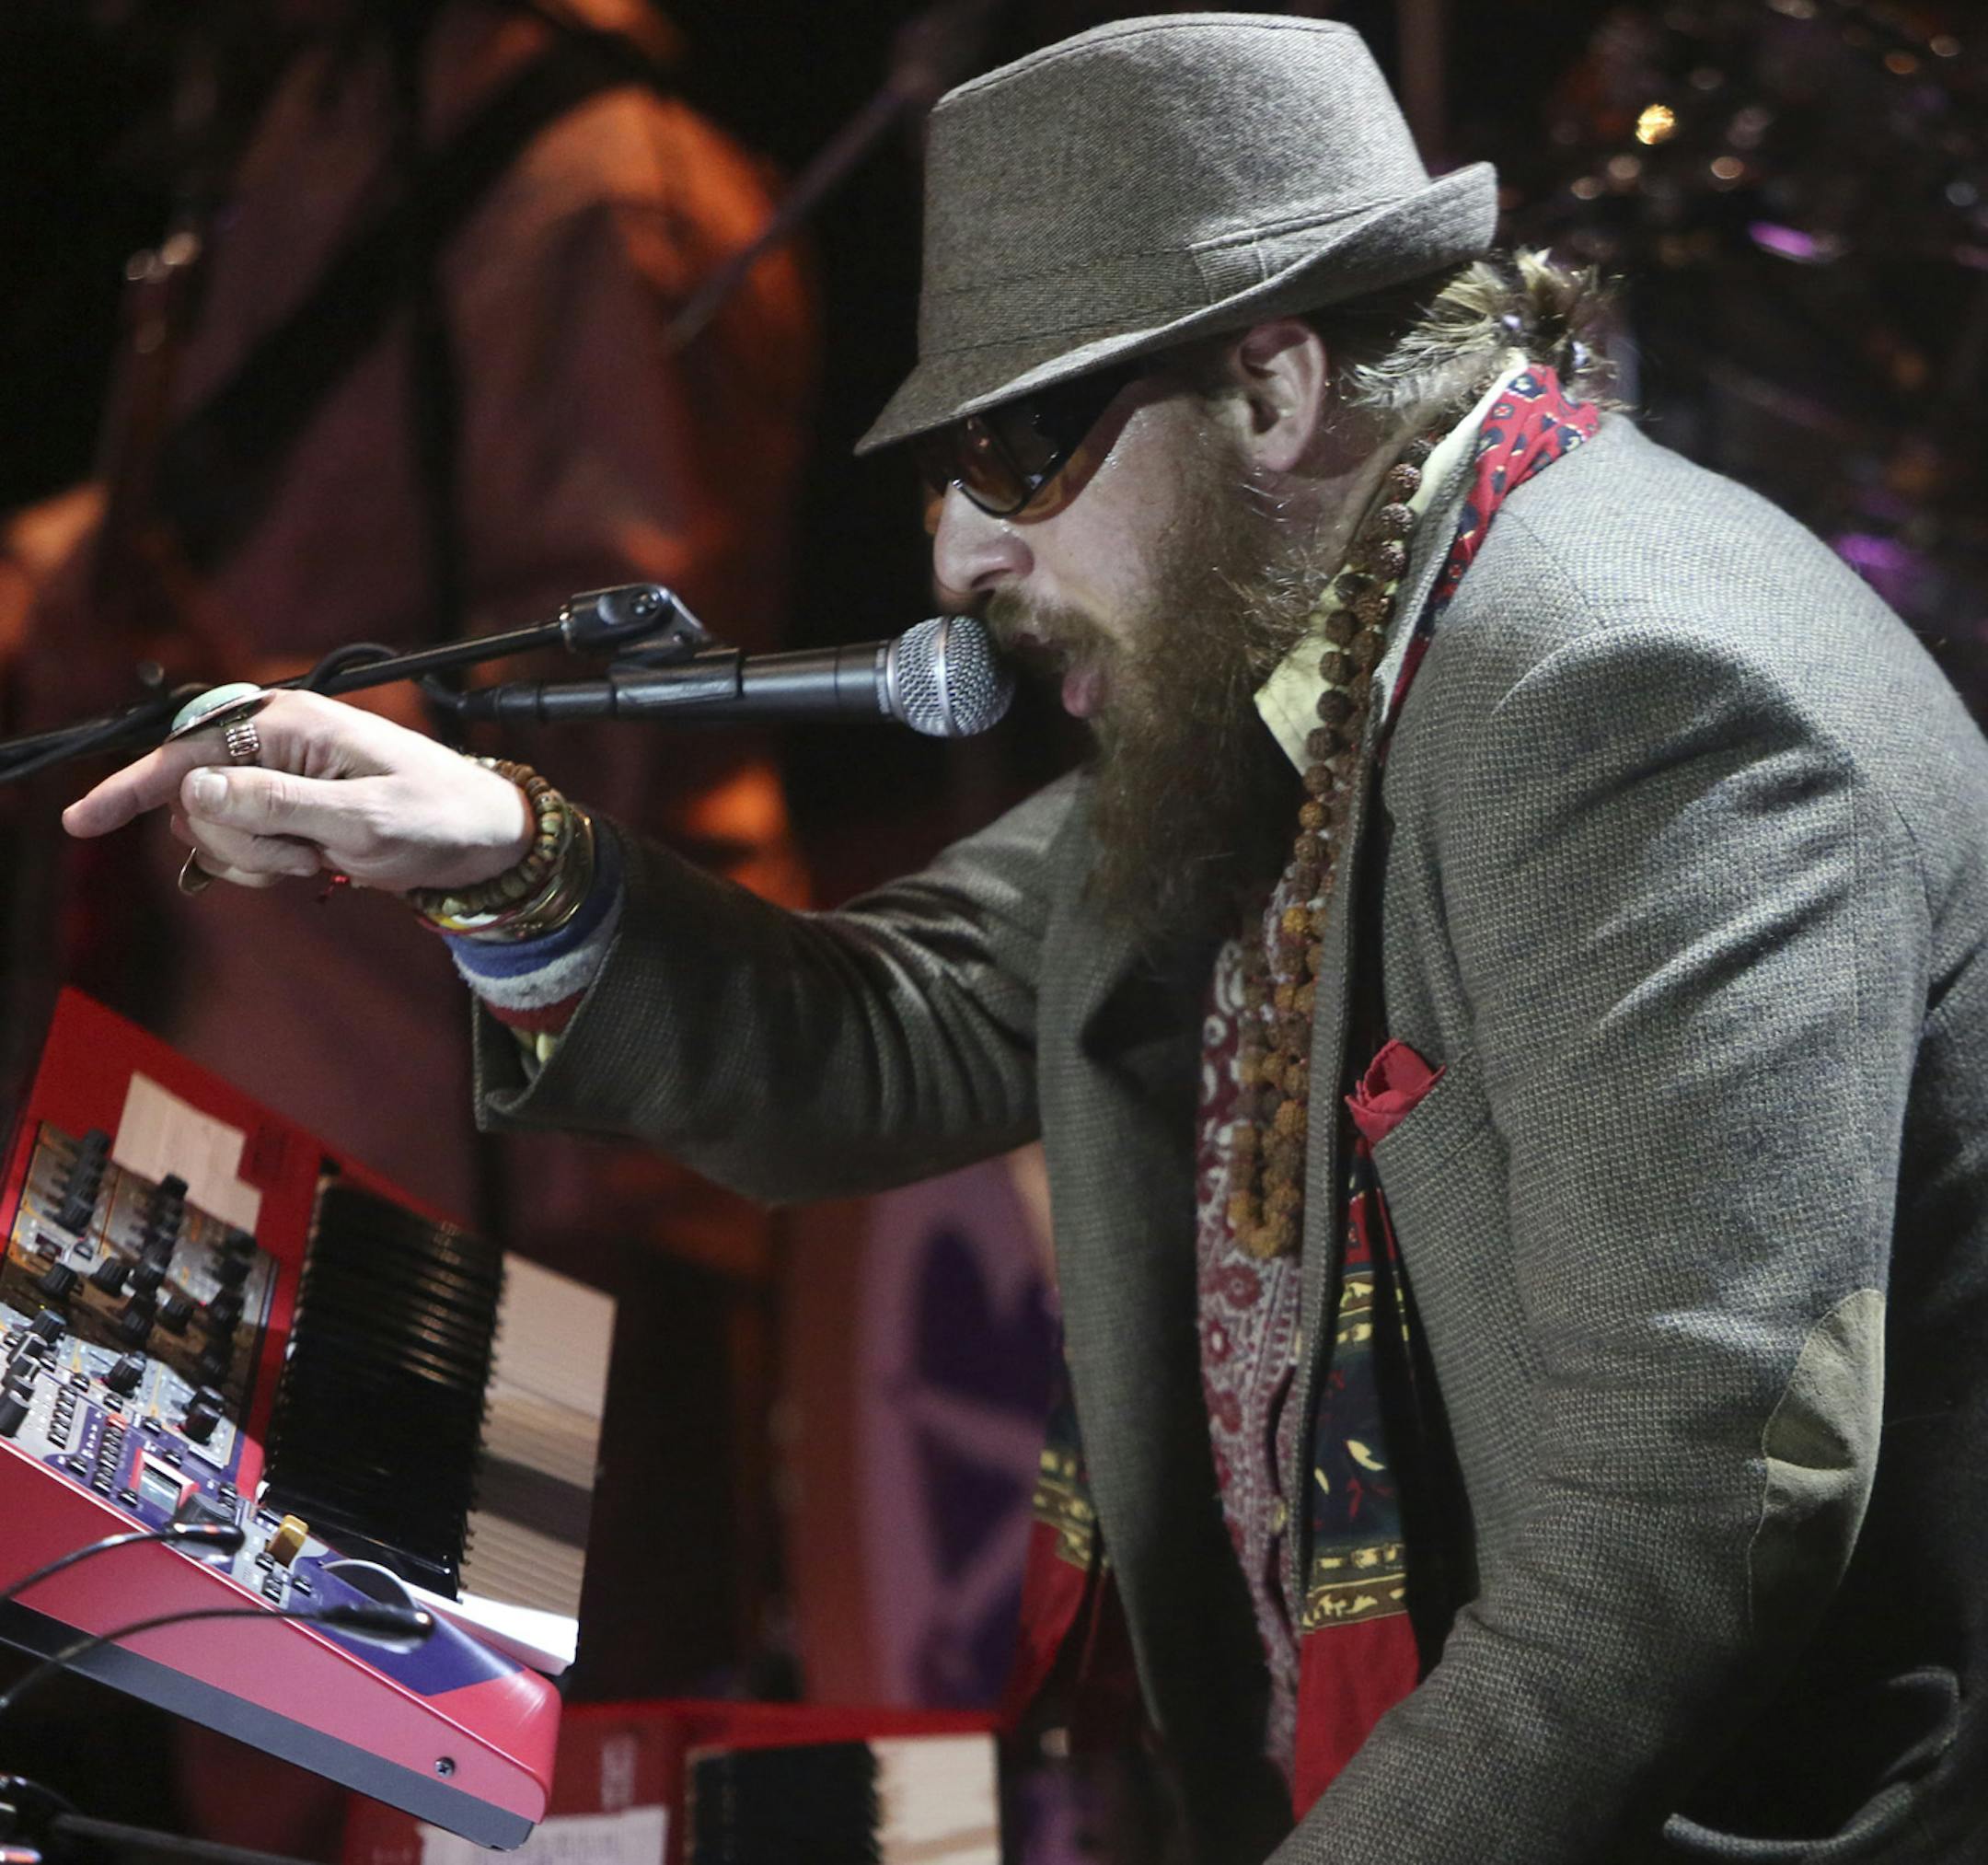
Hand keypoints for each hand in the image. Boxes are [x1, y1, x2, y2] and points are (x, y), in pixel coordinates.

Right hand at [62, 689, 534, 893]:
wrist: (482, 838)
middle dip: (238, 843)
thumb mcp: (362, 820)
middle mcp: (274, 742)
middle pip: (194, 800)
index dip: (132, 786)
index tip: (83, 821)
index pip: (186, 750)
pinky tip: (311, 866)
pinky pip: (238, 846)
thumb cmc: (437, 818)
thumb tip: (195, 785)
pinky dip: (263, 869)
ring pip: (212, 829)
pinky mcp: (285, 809)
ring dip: (255, 860)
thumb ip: (277, 804)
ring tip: (319, 859)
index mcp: (289, 724)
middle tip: (307, 856)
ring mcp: (277, 776)